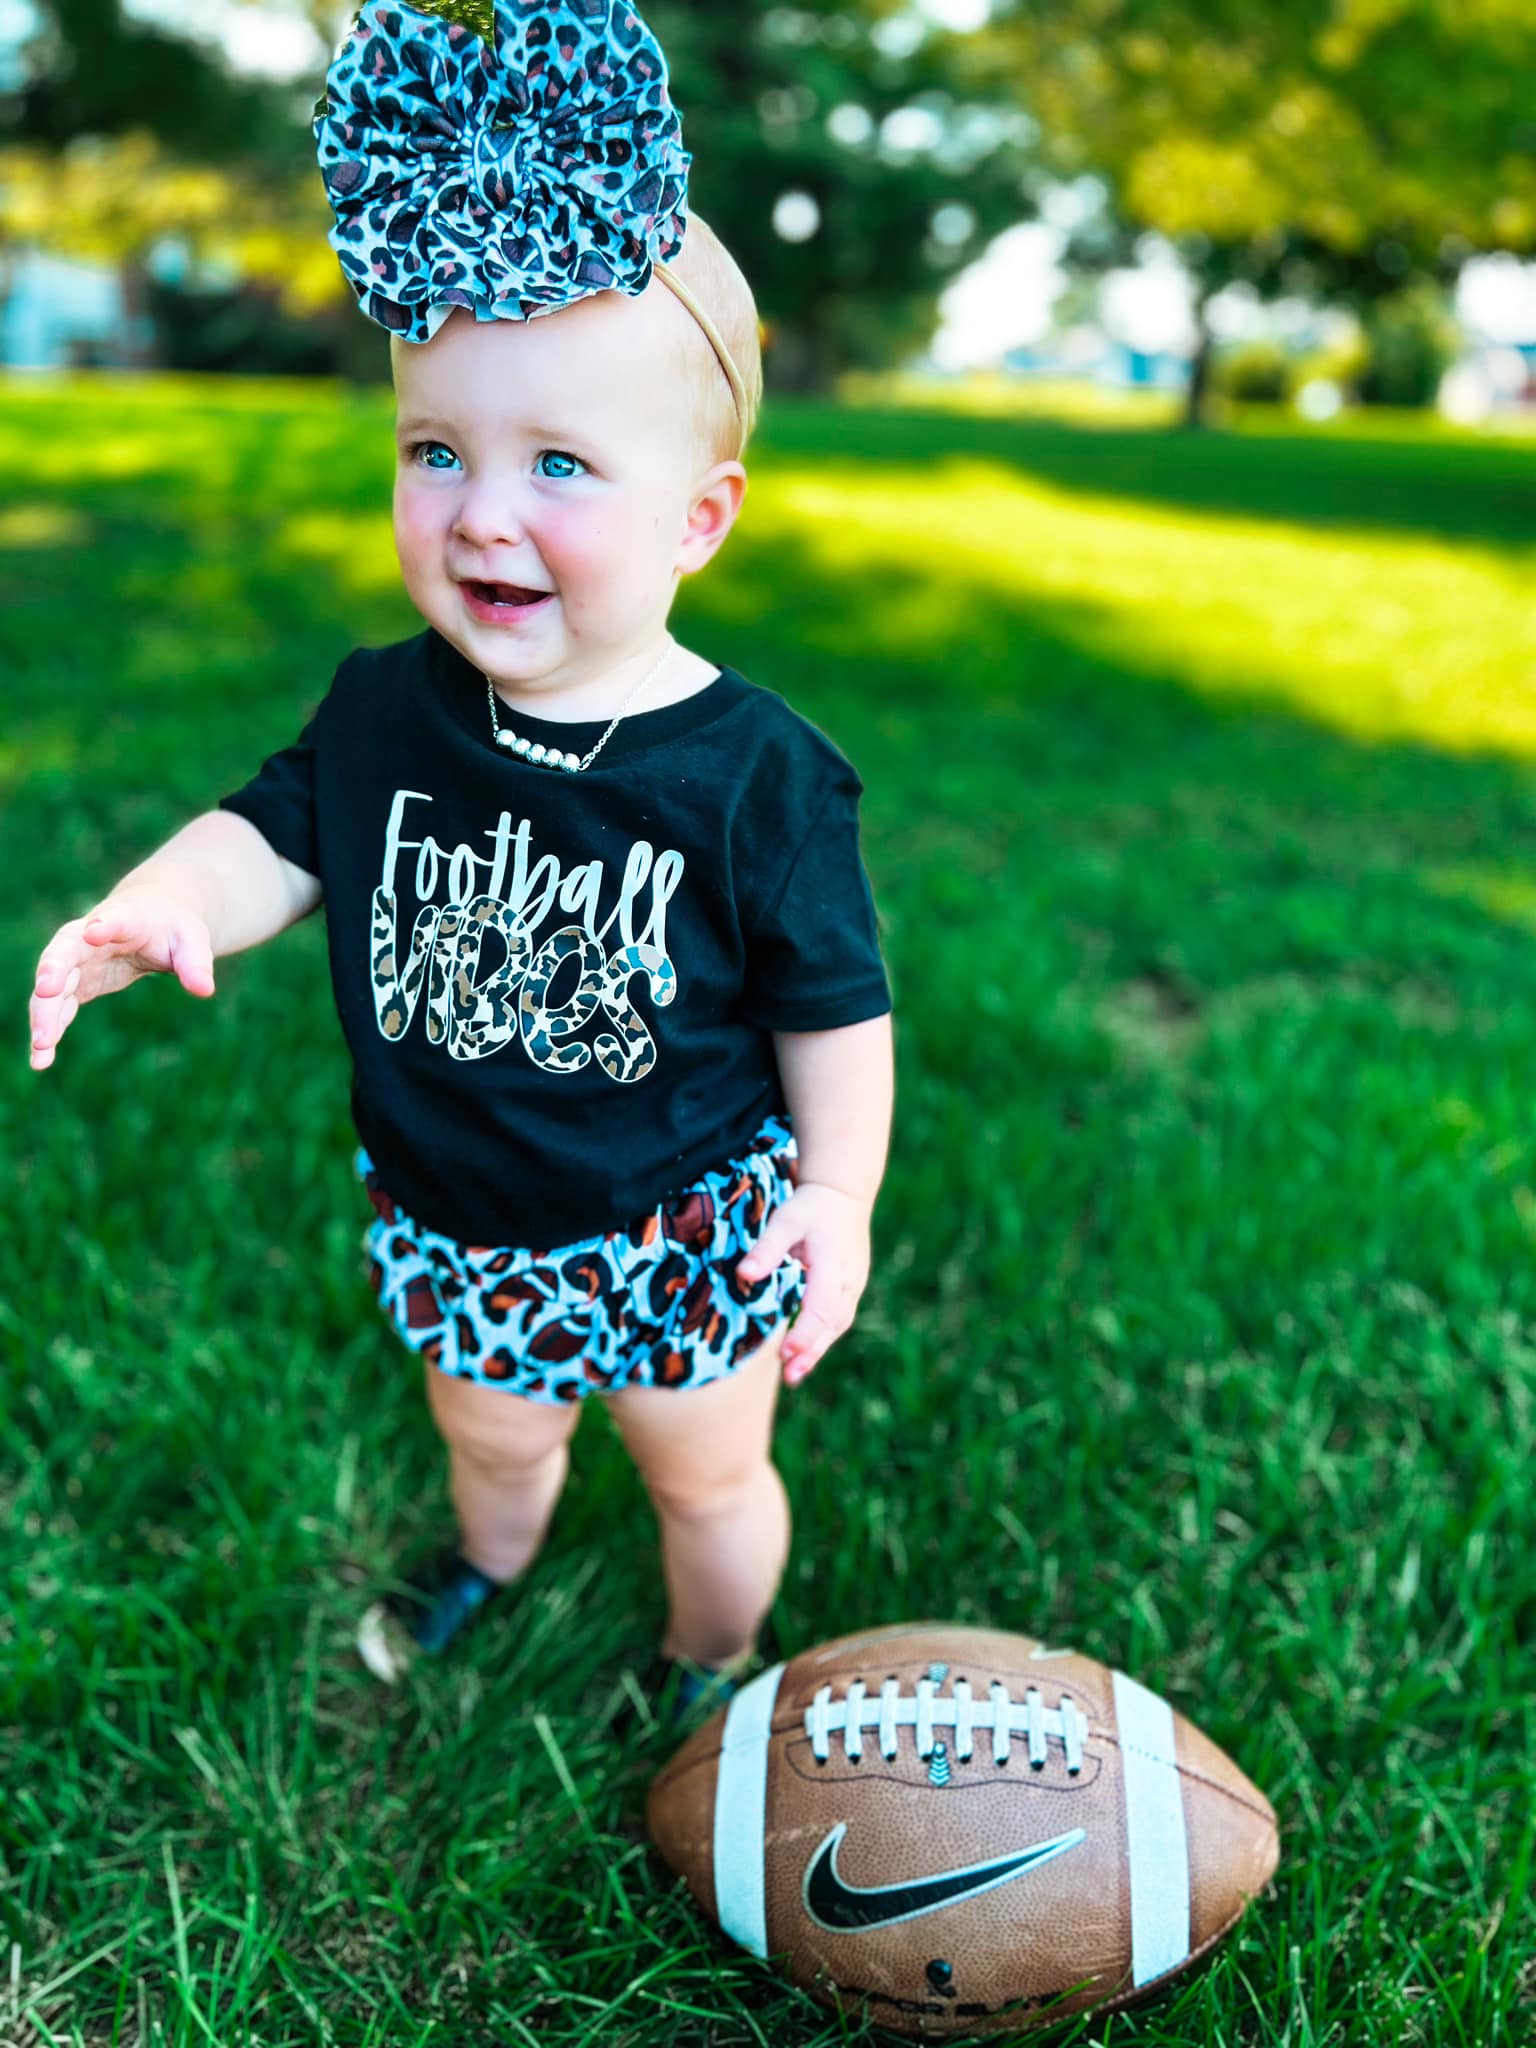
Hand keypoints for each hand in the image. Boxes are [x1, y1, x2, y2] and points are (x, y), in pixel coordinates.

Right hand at [29, 886, 216, 1070]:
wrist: (152, 920)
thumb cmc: (172, 928)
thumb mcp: (192, 940)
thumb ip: (196, 962)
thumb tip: (205, 990)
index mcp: (125, 918)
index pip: (113, 919)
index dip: (104, 925)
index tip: (94, 932)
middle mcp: (88, 937)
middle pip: (65, 952)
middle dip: (54, 971)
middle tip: (47, 992)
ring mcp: (77, 962)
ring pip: (53, 986)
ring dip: (44, 1013)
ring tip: (41, 1046)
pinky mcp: (76, 985)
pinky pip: (57, 1008)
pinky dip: (49, 1029)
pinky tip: (41, 1059)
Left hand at [736, 1181, 871, 1385]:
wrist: (844, 1195)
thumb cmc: (811, 1206)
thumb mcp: (785, 1220)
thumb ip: (767, 1248)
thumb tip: (744, 1275)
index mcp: (833, 1264)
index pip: (821, 1307)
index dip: (804, 1333)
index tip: (786, 1353)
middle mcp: (848, 1279)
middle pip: (832, 1323)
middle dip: (812, 1351)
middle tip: (791, 1376)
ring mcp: (853, 1284)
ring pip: (838, 1324)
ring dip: (818, 1349)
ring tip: (795, 1373)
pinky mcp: (851, 1287)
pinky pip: (839, 1317)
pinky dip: (823, 1336)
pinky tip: (806, 1352)